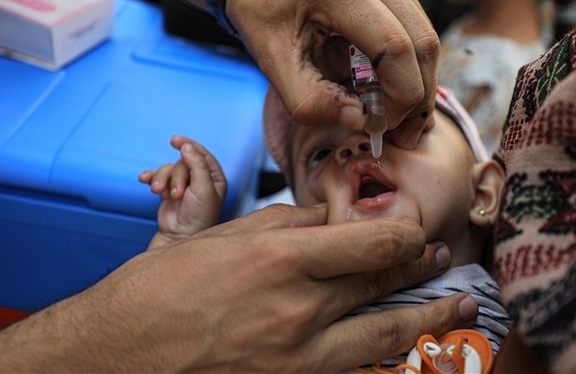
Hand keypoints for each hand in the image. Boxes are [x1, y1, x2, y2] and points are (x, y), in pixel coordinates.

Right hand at [0, 206, 476, 371]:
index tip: (415, 231)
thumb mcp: (223, 237)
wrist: (117, 355)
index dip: (406, 236)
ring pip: (385, 338)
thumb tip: (331, 216)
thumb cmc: (161, 288)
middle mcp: (297, 310)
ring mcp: (297, 358)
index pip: (374, 245)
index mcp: (279, 259)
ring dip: (427, 319)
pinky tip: (402, 348)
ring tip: (457, 307)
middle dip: (421, 270)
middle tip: (441, 262)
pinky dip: (384, 357)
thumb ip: (286, 223)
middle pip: (383, 285)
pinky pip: (352, 371)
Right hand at [138, 135, 225, 247]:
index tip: (174, 140)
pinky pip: (157, 177)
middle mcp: (199, 179)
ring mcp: (183, 185)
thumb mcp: (203, 188)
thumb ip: (197, 165)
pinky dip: (151, 178)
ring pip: (168, 169)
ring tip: (161, 194)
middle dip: (175, 176)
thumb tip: (186, 146)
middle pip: (181, 162)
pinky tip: (143, 179)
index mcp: (213, 177)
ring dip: (162, 179)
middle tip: (176, 194)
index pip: (201, 154)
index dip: (188, 145)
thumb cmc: (199, 215)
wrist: (180, 236)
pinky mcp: (168, 191)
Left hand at [227, 0, 438, 149]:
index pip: (394, 47)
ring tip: (393, 114)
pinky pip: (420, 29)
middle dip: (416, 96)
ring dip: (418, 83)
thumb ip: (310, 101)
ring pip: (428, 38)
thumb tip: (361, 121)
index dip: (400, 95)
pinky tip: (388, 84)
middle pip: (423, 43)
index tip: (382, 125)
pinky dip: (411, 65)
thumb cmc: (265, 18)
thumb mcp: (272, 64)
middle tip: (400, 133)